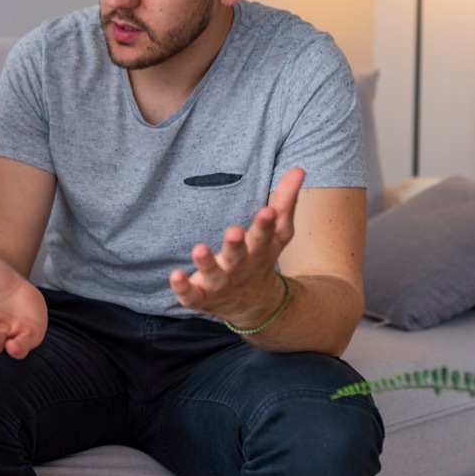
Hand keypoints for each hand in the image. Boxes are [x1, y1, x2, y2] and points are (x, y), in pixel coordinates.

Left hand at [170, 167, 303, 324]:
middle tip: (233, 231)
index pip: (264, 237)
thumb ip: (285, 202)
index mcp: (259, 252)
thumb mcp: (278, 233)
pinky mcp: (202, 298)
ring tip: (199, 249)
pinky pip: (192, 296)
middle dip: (236, 245)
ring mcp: (221, 285)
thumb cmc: (262, 258)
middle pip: (239, 257)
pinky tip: (175, 275)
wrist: (254, 306)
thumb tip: (299, 169)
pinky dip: (183, 288)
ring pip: (214, 276)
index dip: (265, 225)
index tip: (267, 211)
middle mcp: (240, 269)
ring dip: (207, 264)